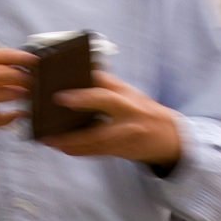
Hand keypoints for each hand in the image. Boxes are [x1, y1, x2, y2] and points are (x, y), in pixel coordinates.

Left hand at [45, 76, 184, 170]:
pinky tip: (63, 148)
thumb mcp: (129, 92)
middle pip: (102, 118)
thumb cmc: (142, 110)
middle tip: (54, 121)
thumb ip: (105, 82)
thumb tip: (80, 68)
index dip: (83, 95)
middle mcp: (128, 115)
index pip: (105, 94)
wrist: (170, 137)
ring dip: (71, 141)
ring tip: (50, 140)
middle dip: (77, 122)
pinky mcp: (123, 150)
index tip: (61, 97)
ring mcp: (126, 135)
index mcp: (127, 98)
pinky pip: (98, 152)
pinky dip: (80, 151)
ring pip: (96, 140)